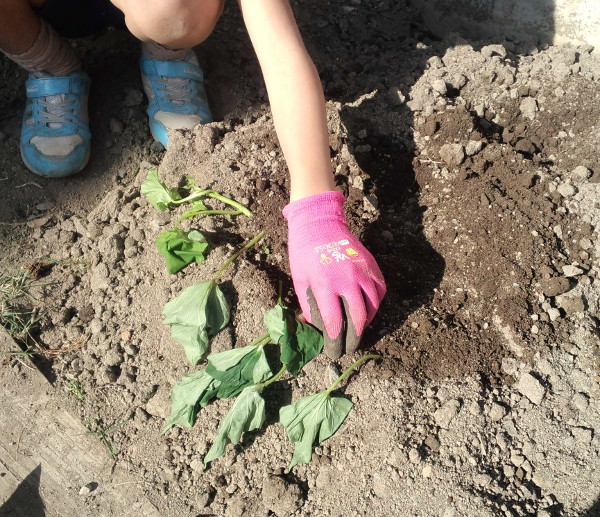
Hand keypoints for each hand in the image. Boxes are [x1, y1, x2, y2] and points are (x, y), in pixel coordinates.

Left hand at [283, 191, 385, 358]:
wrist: (320, 223)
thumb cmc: (304, 252)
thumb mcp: (299, 280)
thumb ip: (308, 306)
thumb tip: (315, 329)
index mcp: (325, 285)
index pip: (334, 323)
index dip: (335, 342)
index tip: (334, 352)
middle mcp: (347, 280)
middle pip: (358, 319)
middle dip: (354, 339)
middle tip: (349, 347)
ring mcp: (363, 272)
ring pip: (372, 306)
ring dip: (366, 323)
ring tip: (357, 330)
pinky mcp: (372, 265)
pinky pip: (380, 291)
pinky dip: (376, 304)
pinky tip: (367, 310)